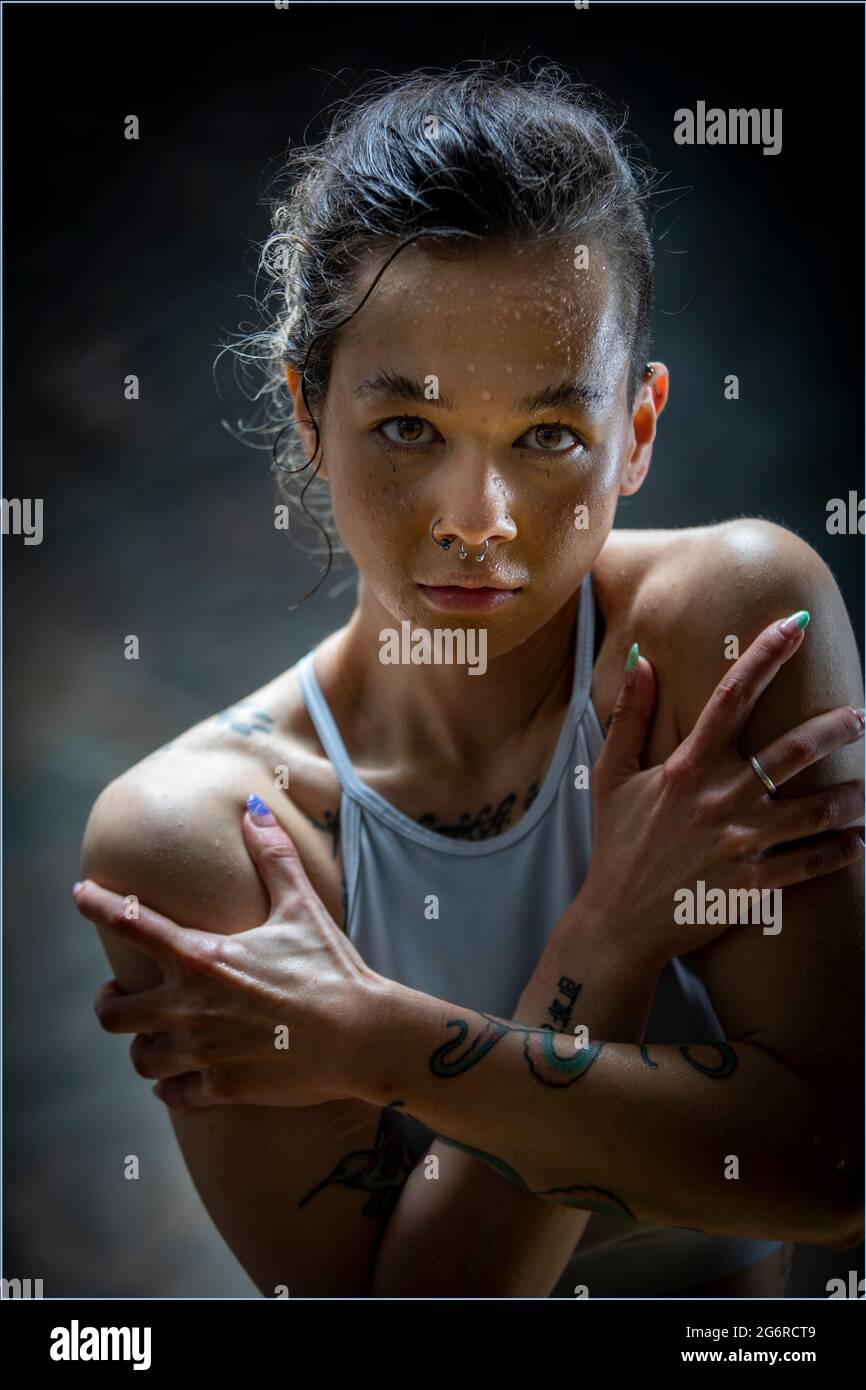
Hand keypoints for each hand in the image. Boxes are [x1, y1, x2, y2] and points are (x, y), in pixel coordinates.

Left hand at [73, 804, 386, 1108]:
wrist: (360, 1036)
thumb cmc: (331, 968)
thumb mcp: (301, 907)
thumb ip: (272, 857)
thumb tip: (254, 809)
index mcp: (202, 957)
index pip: (131, 924)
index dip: (97, 905)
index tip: (80, 895)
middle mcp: (190, 1006)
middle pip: (112, 1013)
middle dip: (110, 1003)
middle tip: (119, 996)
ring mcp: (202, 1051)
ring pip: (139, 1058)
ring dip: (142, 1047)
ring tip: (152, 1039)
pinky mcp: (221, 1088)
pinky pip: (172, 1094)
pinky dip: (170, 1087)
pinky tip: (177, 1080)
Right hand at [574, 612, 864, 963]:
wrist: (618, 921)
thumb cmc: (616, 844)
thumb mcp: (612, 776)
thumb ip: (629, 716)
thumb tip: (643, 660)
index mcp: (687, 767)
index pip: (732, 698)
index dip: (765, 657)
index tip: (795, 627)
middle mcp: (718, 800)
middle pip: (791, 752)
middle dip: (835, 729)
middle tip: (860, 718)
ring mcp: (739, 844)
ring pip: (813, 812)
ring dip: (849, 797)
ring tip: (864, 787)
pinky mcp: (751, 884)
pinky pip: (808, 864)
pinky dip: (840, 851)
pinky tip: (858, 840)